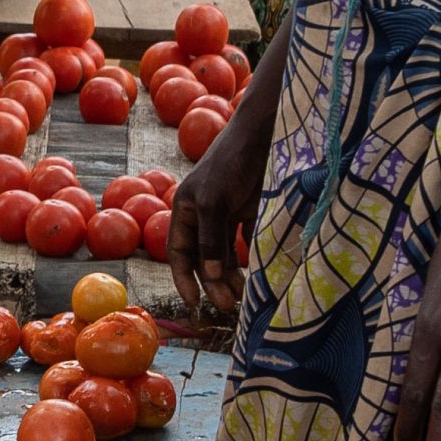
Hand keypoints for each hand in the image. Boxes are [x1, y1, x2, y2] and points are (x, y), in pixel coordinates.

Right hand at [166, 94, 269, 313]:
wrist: (261, 135)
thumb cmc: (229, 162)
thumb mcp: (213, 201)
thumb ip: (210, 239)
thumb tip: (208, 276)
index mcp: (185, 209)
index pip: (179, 252)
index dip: (184, 278)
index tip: (194, 303)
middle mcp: (202, 214)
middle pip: (204, 257)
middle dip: (213, 282)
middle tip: (228, 305)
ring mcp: (225, 212)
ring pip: (224, 253)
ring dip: (231, 275)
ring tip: (244, 296)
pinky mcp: (247, 209)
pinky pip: (243, 242)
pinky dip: (247, 259)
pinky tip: (256, 275)